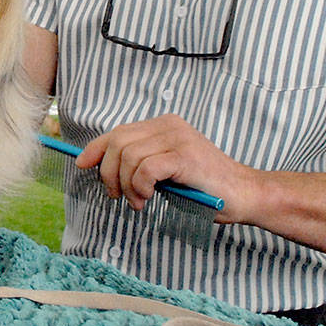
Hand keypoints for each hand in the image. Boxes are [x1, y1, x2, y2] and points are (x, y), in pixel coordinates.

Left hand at [74, 115, 248, 216]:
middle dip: (108, 173)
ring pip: (128, 157)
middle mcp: (169, 125)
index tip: (82, 164)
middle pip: (117, 142)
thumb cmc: (204, 186)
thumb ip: (141, 163)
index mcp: (163, 125)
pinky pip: (145, 168)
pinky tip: (147, 197)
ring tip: (138, 201)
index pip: (118, 131)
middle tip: (116, 195)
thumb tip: (105, 168)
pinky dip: (139, 186)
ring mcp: (178, 138)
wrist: (243, 194)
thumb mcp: (166, 170)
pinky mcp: (184, 155)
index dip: (95, 148)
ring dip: (126, 185)